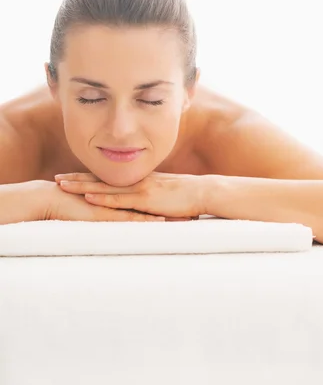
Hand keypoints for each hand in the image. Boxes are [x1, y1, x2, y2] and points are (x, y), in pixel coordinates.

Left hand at [55, 171, 208, 218]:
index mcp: (139, 181)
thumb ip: (152, 199)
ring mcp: (139, 189)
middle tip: (57, 179)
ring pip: (105, 188)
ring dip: (83, 187)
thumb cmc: (188, 196)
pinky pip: (120, 200)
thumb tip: (144, 207)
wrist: (203, 192)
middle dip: (78, 179)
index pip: (109, 178)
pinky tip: (88, 198)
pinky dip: (103, 199)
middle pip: (101, 180)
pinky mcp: (146, 200)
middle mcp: (136, 182)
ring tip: (63, 186)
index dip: (89, 178)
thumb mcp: (165, 195)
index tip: (73, 177)